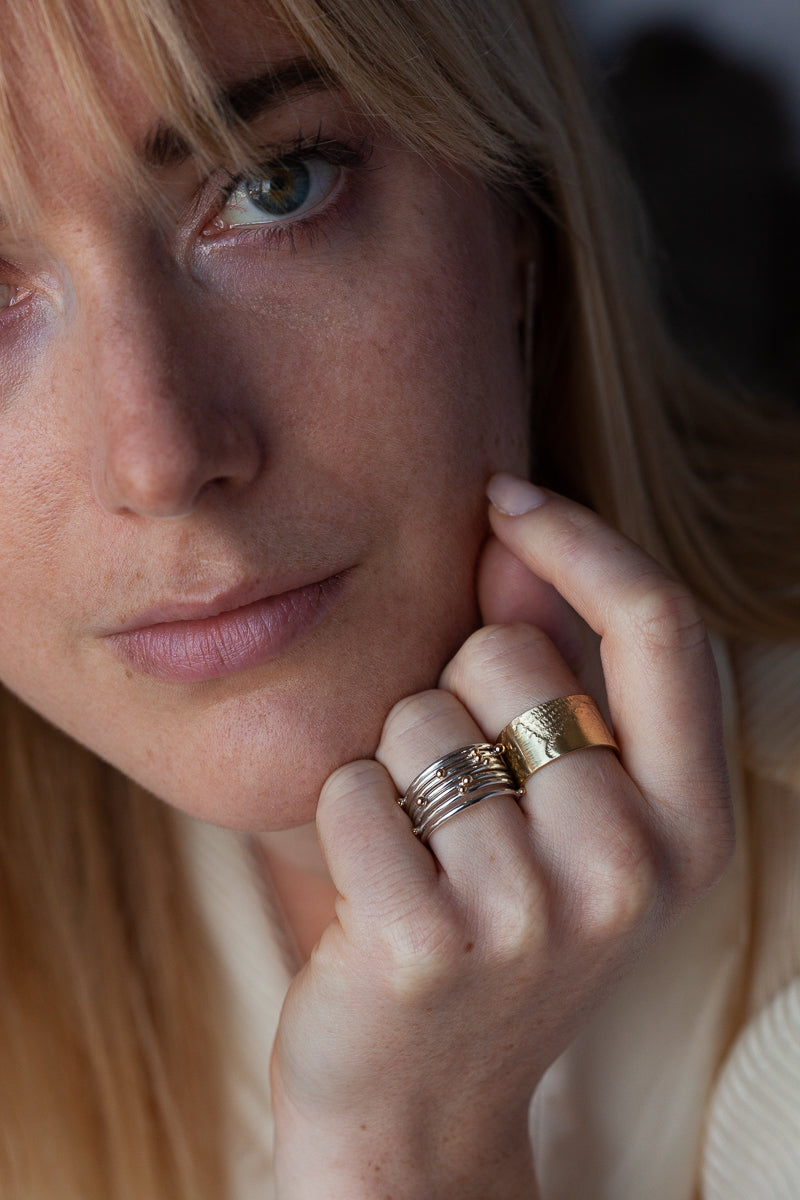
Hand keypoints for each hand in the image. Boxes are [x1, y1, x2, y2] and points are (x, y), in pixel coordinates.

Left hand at [270, 476, 733, 1198]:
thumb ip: (551, 667)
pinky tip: (373, 889)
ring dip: (397, 764)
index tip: (505, 498)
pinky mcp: (426, 945)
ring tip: (423, 853)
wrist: (420, 1108)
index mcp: (690, 824)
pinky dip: (342, 815)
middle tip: (461, 799)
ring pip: (418, 718)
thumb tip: (515, 542)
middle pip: (510, 654)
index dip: (582, 539)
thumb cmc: (490, 927)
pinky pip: (353, 787)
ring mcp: (534, 916)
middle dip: (457, 692)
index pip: (662, 626)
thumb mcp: (560, 811)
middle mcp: (632, 868)